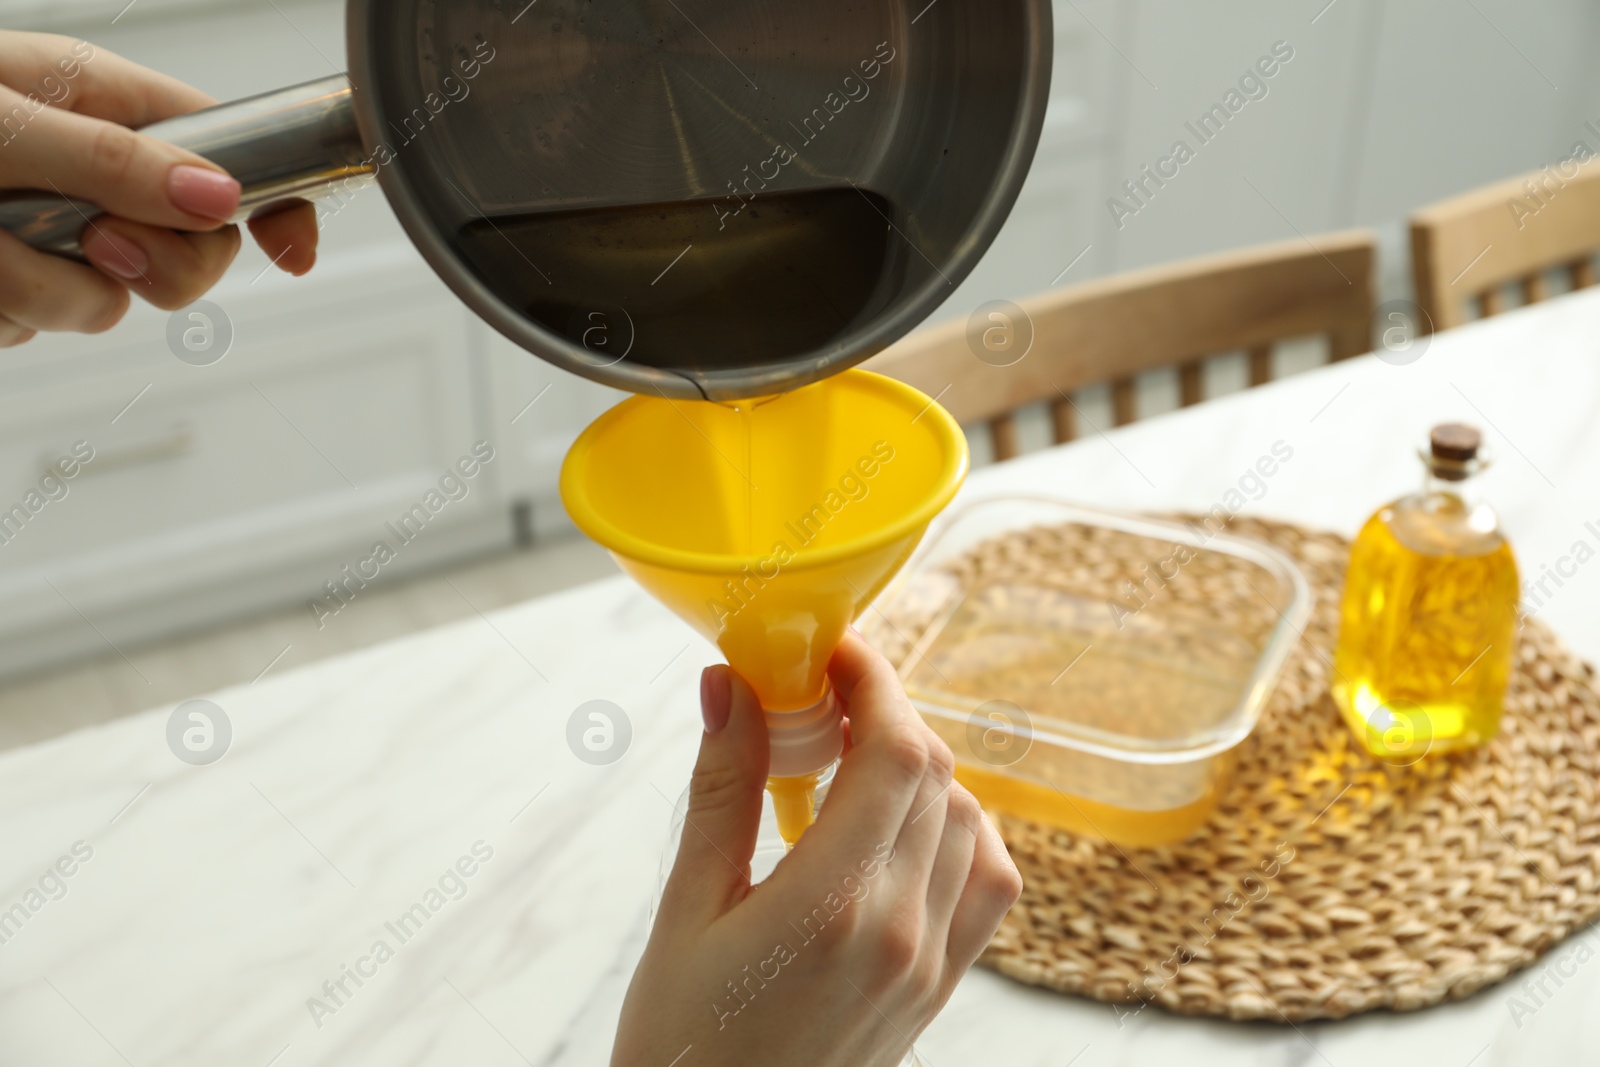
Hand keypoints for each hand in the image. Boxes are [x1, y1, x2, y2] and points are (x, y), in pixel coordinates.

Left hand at [0, 31, 318, 345]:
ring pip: (108, 300)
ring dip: (44, 288)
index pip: (230, 150)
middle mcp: (90, 171)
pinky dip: (6, 311)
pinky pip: (42, 324)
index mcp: (105, 104)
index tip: (292, 254)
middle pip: (192, 248)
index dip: (275, 202)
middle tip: (94, 240)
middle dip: (154, 264)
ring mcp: (57, 234)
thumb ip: (111, 160)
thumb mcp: (9, 124)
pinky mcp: (19, 285)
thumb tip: (217, 196)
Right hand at [613, 632, 1022, 1066]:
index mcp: (834, 906)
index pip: (896, 751)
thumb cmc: (683, 1043)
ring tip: (848, 759)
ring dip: (918, 768)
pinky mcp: (938, 986)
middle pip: (935, 773)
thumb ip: (723, 789)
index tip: (831, 650)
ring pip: (968, 819)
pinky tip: (901, 827)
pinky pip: (987, 882)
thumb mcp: (686, 910)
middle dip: (886, 712)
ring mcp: (931, 963)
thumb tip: (731, 685)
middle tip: (821, 696)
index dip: (873, 680)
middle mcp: (902, 931)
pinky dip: (959, 831)